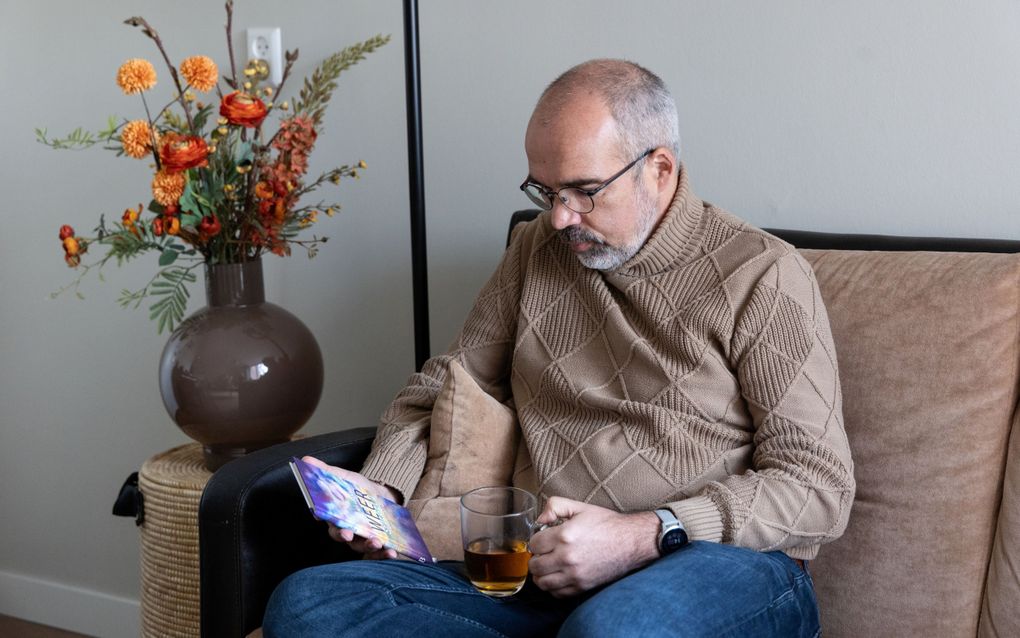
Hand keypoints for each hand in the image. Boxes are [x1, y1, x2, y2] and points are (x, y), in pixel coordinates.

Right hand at [301, 456, 399, 559]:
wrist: (380, 495)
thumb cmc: (357, 488)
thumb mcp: (344, 477)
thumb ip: (327, 472)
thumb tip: (307, 460)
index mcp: (334, 515)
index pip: (324, 517)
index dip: (322, 516)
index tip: (321, 516)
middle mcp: (344, 530)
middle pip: (341, 535)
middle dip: (344, 536)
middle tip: (348, 535)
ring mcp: (360, 539)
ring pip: (359, 546)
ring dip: (367, 546)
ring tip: (376, 542)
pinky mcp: (375, 543)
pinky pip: (377, 553)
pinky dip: (384, 554)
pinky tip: (392, 552)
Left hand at [528, 497, 659, 596]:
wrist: (631, 542)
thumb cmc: (606, 524)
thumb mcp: (580, 507)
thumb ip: (555, 506)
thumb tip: (540, 520)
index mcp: (564, 536)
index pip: (533, 544)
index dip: (536, 540)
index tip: (542, 539)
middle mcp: (567, 558)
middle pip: (535, 565)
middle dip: (536, 557)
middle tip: (543, 552)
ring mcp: (575, 575)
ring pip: (542, 583)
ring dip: (541, 574)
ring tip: (548, 565)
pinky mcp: (582, 586)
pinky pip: (557, 593)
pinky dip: (553, 587)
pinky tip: (558, 576)